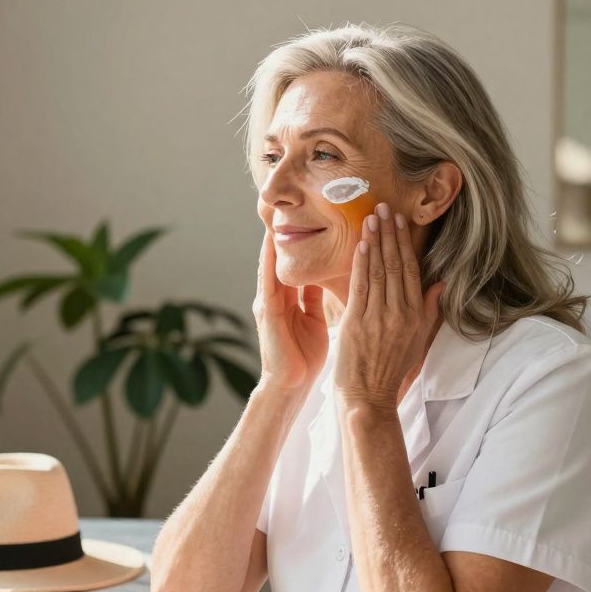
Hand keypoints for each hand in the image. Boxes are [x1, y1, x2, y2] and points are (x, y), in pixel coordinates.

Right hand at [253, 228, 328, 393]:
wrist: (290, 385)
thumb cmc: (304, 357)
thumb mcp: (312, 320)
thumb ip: (313, 299)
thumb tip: (324, 278)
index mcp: (287, 300)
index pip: (293, 264)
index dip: (298, 242)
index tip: (307, 216)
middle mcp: (274, 297)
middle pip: (276, 259)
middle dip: (281, 235)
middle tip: (285, 206)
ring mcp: (267, 303)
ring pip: (269, 264)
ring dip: (271, 242)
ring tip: (275, 216)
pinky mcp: (266, 312)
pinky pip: (268, 280)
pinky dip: (269, 261)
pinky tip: (271, 244)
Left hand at [335, 203, 444, 410]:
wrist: (369, 396)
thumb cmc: (391, 369)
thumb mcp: (418, 340)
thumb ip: (428, 310)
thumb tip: (441, 283)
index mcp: (415, 316)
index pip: (411, 270)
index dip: (406, 243)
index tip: (401, 221)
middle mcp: (399, 314)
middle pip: (396, 265)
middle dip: (390, 234)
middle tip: (384, 207)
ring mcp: (379, 318)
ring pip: (379, 271)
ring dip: (375, 242)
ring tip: (371, 218)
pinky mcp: (357, 323)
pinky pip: (361, 287)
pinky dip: (361, 264)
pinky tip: (360, 245)